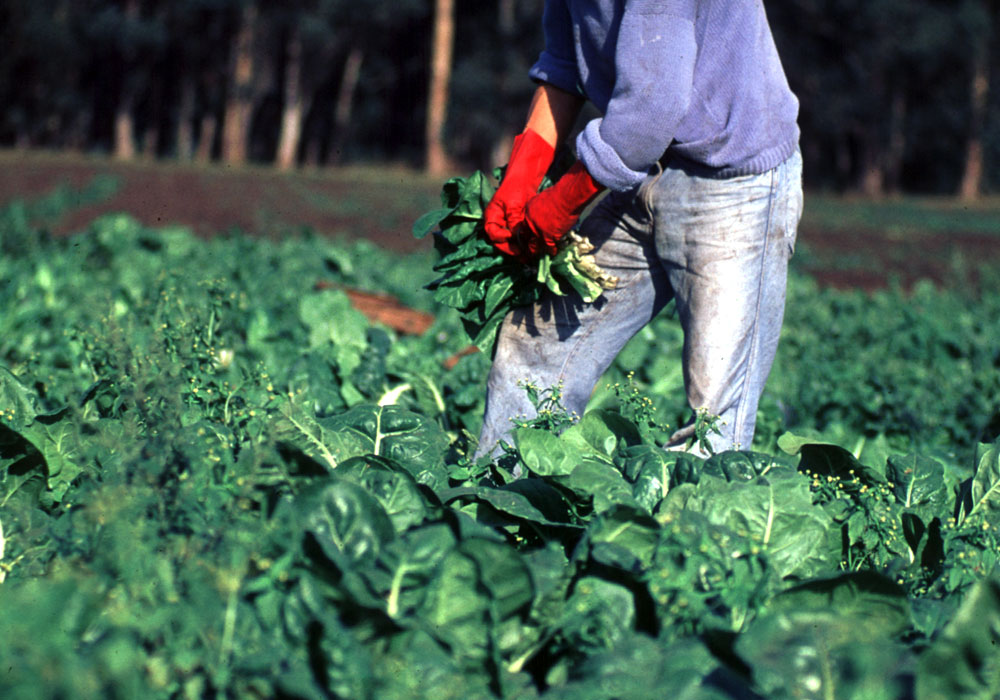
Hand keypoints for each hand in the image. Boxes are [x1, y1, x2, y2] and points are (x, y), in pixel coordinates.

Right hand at [483, 129, 554, 257]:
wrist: (525, 181)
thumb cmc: (516, 189)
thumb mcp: (514, 204)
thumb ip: (513, 220)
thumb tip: (515, 235)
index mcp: (491, 216)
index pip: (492, 233)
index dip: (502, 238)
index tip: (512, 238)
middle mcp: (496, 223)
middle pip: (499, 242)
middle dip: (510, 249)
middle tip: (522, 255)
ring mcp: (505, 226)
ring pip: (508, 243)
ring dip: (517, 250)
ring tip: (527, 258)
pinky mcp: (515, 227)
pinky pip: (516, 239)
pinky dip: (522, 245)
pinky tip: (530, 250)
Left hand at [518, 161, 604, 256]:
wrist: (566, 196)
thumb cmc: (559, 194)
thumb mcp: (544, 198)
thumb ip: (541, 207)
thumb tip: (546, 211)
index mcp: (529, 212)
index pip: (524, 226)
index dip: (526, 233)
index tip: (529, 237)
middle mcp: (530, 223)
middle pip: (526, 238)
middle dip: (528, 246)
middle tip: (530, 251)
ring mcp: (538, 231)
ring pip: (535, 246)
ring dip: (537, 252)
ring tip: (539, 256)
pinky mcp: (548, 236)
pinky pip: (549, 247)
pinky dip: (552, 251)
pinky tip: (554, 253)